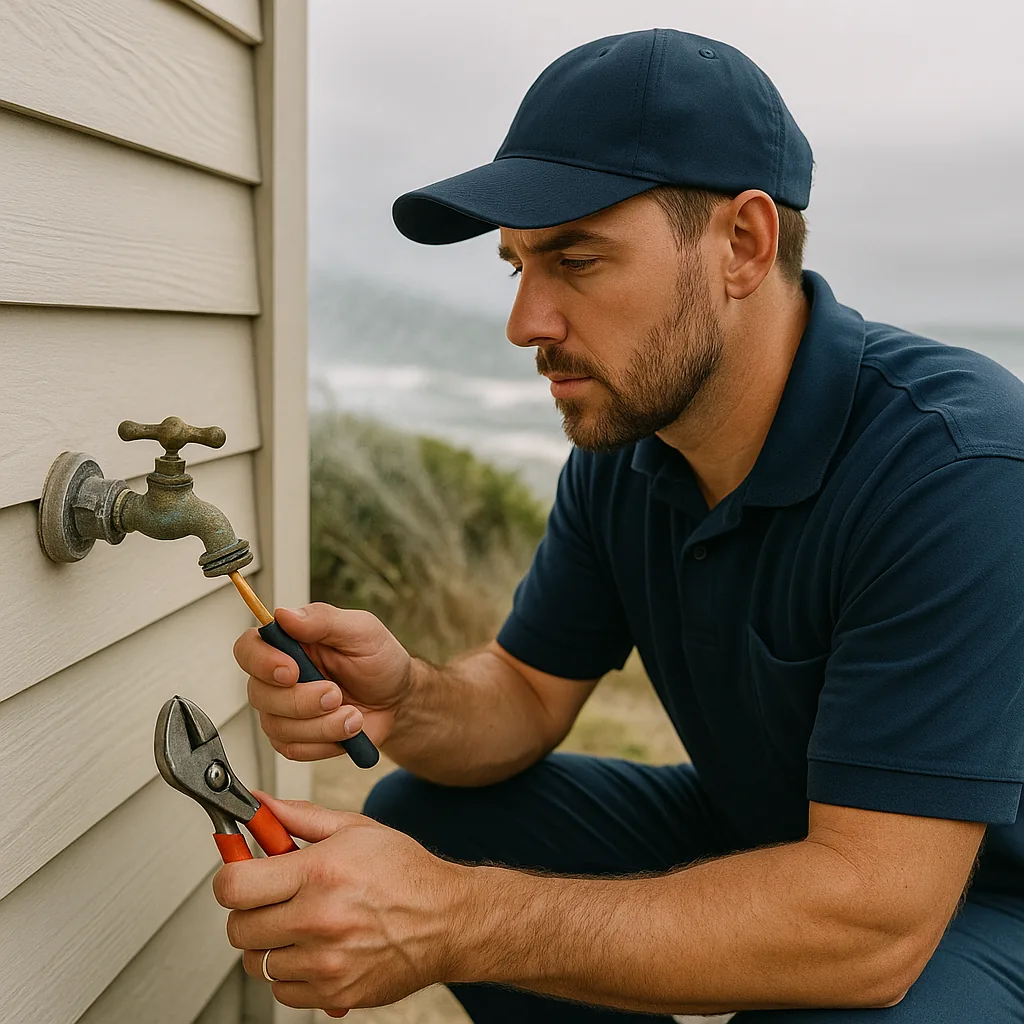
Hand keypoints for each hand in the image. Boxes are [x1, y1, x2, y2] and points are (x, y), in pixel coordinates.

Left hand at [214, 792, 467, 1014]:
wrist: (447, 921)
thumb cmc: (405, 873)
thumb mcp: (355, 829)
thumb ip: (299, 817)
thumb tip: (259, 805)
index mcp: (321, 872)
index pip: (235, 885)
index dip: (229, 877)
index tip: (239, 873)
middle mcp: (320, 920)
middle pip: (238, 929)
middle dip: (249, 910)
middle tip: (273, 898)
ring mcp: (325, 963)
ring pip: (257, 962)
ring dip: (270, 943)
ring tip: (300, 922)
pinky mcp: (334, 994)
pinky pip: (281, 990)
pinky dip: (291, 972)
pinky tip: (315, 948)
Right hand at [233, 603, 411, 759]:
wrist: (397, 699)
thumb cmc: (378, 659)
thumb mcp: (360, 630)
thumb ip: (322, 620)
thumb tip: (282, 614)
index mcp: (289, 643)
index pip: (248, 648)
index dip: (261, 662)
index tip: (292, 670)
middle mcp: (278, 676)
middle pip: (259, 694)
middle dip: (302, 700)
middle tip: (336, 694)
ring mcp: (283, 710)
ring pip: (277, 726)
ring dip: (321, 725)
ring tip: (352, 715)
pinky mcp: (295, 738)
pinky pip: (293, 749)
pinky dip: (325, 742)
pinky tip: (347, 729)